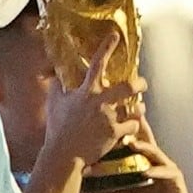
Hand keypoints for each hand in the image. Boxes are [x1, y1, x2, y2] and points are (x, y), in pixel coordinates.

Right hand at [39, 36, 135, 178]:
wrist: (62, 156)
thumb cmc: (57, 130)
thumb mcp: (53, 106)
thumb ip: (56, 88)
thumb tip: (51, 75)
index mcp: (85, 93)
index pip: (96, 64)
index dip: (106, 48)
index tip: (115, 35)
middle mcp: (99, 102)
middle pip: (128, 86)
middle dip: (139, 84)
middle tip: (141, 85)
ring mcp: (109, 118)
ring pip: (135, 108)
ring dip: (139, 108)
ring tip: (138, 110)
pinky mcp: (115, 133)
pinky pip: (132, 126)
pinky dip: (132, 127)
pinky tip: (130, 129)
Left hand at [107, 108, 192, 192]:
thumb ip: (102, 189)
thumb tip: (78, 186)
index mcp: (142, 161)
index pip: (131, 141)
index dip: (120, 130)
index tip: (106, 116)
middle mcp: (155, 160)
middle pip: (144, 140)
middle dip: (135, 127)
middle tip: (122, 115)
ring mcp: (167, 168)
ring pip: (154, 153)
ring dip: (142, 148)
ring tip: (129, 142)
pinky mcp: (176, 180)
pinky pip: (165, 173)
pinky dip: (155, 172)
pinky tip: (146, 172)